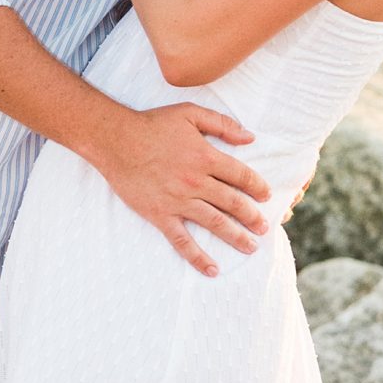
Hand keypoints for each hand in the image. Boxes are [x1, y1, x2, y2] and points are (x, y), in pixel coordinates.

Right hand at [91, 101, 270, 277]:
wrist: (116, 141)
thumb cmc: (152, 124)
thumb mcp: (190, 113)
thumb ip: (222, 124)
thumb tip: (250, 138)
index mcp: (206, 157)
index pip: (241, 175)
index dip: (257, 186)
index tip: (266, 196)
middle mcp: (196, 182)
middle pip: (232, 203)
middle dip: (252, 216)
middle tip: (264, 227)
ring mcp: (178, 201)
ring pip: (215, 223)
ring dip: (235, 237)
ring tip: (251, 247)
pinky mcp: (160, 215)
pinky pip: (182, 241)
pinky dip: (198, 257)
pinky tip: (212, 269)